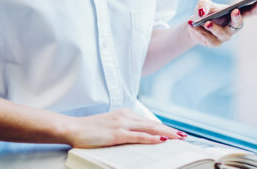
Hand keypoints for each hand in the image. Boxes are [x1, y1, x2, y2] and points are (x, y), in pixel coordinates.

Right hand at [63, 108, 186, 147]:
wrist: (72, 128)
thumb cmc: (89, 130)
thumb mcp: (109, 126)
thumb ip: (124, 129)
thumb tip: (137, 136)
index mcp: (124, 114)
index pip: (148, 121)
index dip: (163, 127)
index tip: (174, 132)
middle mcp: (126, 116)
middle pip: (153, 124)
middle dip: (170, 130)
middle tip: (184, 135)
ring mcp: (122, 124)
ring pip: (150, 128)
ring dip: (166, 133)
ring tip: (179, 138)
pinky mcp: (116, 134)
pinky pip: (138, 136)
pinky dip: (152, 138)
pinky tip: (161, 141)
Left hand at [184, 0, 256, 46]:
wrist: (193, 25)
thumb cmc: (203, 12)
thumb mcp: (203, 4)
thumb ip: (203, 4)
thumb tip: (203, 12)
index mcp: (235, 13)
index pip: (249, 11)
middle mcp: (233, 26)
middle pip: (239, 24)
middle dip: (238, 18)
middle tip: (235, 11)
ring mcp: (225, 36)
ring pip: (223, 33)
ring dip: (214, 27)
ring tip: (206, 22)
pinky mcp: (215, 43)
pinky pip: (209, 38)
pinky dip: (200, 31)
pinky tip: (193, 25)